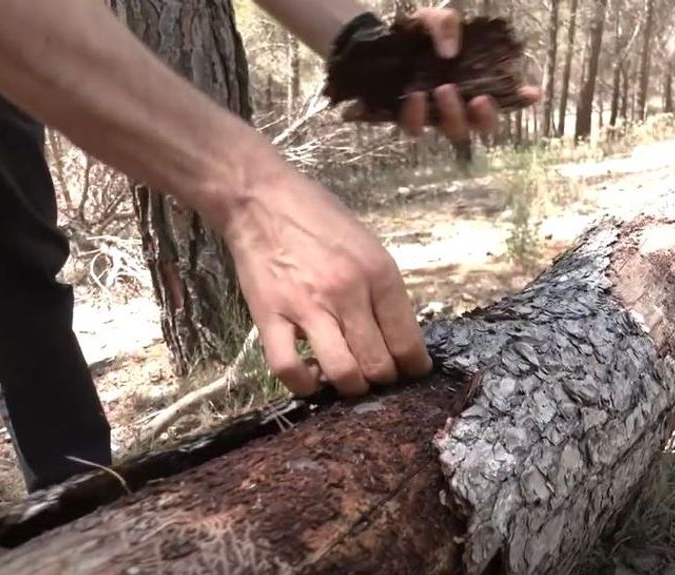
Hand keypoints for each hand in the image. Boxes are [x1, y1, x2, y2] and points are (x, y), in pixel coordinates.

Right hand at [221, 166, 431, 397]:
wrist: (260, 199)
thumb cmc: (318, 217)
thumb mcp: (368, 246)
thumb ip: (383, 291)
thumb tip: (398, 336)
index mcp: (379, 274)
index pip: (408, 342)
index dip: (413, 368)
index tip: (410, 372)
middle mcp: (348, 294)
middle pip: (378, 365)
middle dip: (383, 381)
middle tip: (377, 376)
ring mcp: (307, 308)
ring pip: (343, 374)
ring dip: (350, 388)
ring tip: (347, 379)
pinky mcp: (269, 317)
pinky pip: (289, 370)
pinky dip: (304, 386)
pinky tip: (310, 378)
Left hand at [344, 8, 539, 140]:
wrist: (371, 44)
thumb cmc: (413, 36)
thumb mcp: (432, 19)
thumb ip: (446, 24)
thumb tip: (450, 51)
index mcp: (469, 84)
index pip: (500, 97)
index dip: (518, 100)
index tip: (531, 93)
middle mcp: (454, 105)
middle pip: (477, 126)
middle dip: (480, 117)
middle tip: (474, 97)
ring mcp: (431, 115)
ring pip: (446, 130)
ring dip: (447, 116)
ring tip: (432, 92)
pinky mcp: (405, 119)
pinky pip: (412, 127)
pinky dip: (412, 115)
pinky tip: (410, 97)